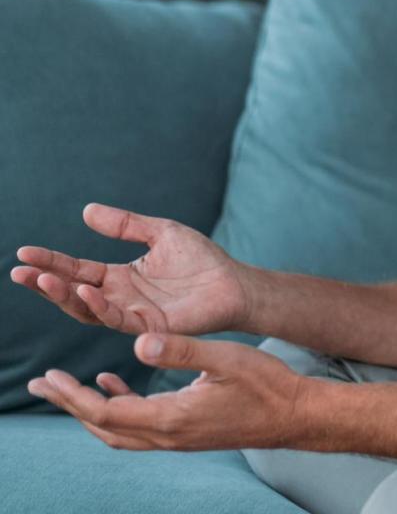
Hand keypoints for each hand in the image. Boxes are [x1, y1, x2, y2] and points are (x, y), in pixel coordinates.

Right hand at [11, 203, 253, 336]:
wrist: (235, 283)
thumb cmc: (201, 260)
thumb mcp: (160, 233)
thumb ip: (125, 225)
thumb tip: (86, 210)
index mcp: (119, 278)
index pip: (77, 270)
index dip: (51, 262)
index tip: (23, 253)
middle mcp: (120, 299)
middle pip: (73, 293)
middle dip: (45, 283)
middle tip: (19, 271)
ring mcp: (133, 315)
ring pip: (88, 310)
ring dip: (65, 295)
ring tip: (44, 280)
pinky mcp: (151, 326)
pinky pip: (119, 319)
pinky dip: (99, 307)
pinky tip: (85, 292)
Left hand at [26, 333, 307, 451]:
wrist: (295, 416)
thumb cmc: (267, 385)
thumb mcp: (227, 358)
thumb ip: (182, 350)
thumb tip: (139, 343)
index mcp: (171, 418)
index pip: (106, 412)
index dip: (73, 396)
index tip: (50, 377)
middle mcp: (167, 435)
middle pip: (102, 427)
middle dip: (68, 405)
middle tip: (42, 384)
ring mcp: (176, 439)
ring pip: (116, 432)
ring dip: (88, 410)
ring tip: (68, 388)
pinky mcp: (185, 434)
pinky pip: (137, 429)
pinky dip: (117, 410)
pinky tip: (115, 384)